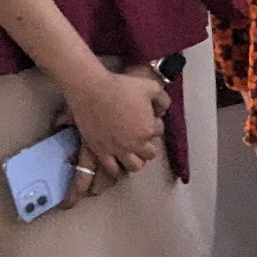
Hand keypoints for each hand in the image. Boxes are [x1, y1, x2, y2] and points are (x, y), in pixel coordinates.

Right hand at [58, 62, 168, 202]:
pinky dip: (118, 168)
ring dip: (137, 160)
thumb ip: (163, 99)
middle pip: (150, 154)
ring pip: (135, 166)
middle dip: (148, 144)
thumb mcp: (151, 87)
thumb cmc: (122, 87)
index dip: (154, 123)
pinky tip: (118, 161)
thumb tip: (164, 110)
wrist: (93, 92)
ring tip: (132, 151)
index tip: (148, 117)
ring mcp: (117, 151)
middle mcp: (135, 144)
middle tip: (141, 135)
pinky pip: (113, 169)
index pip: (159, 131)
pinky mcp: (101, 152)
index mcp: (148, 130)